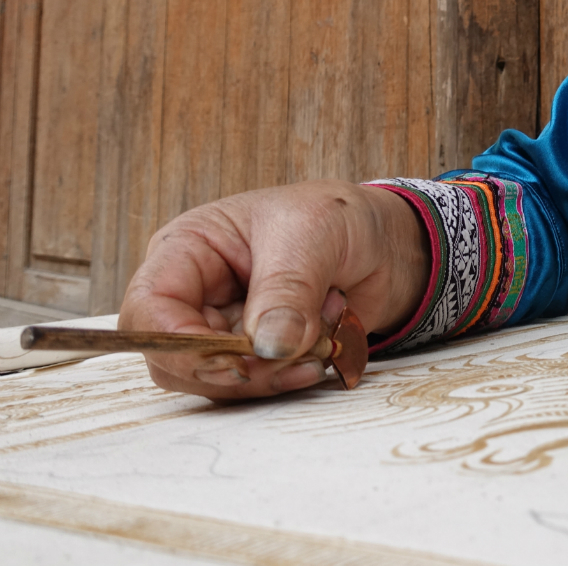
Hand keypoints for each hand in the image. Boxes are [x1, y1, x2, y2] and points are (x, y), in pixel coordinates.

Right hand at [118, 180, 427, 398]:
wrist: (383, 242)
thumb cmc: (336, 218)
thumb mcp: (312, 235)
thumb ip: (287, 290)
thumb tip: (267, 347)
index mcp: (188, 249)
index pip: (148, 310)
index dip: (180, 344)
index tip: (237, 360)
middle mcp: (196, 294)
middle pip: (177, 360)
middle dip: (240, 366)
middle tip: (299, 348)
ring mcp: (224, 329)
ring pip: (218, 381)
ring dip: (277, 370)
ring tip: (326, 327)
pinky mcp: (257, 355)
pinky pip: (259, 386)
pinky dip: (295, 374)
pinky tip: (329, 343)